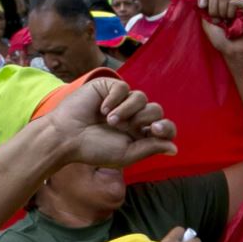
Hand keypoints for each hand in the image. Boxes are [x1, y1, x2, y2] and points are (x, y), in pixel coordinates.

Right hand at [39, 77, 176, 168]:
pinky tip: (102, 109)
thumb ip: (150, 148)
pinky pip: (123, 87)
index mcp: (140, 133)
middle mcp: (133, 116)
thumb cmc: (94, 148)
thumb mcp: (127, 154)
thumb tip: (174, 149)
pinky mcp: (108, 88)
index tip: (154, 130)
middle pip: (156, 110)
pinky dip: (115, 99)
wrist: (67, 136)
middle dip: (145, 118)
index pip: (164, 127)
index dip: (165, 127)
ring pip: (141, 97)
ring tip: (110, 121)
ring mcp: (121, 101)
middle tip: (130, 126)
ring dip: (128, 110)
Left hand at [197, 0, 242, 60]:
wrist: (233, 50)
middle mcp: (225, 1)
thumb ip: (204, 8)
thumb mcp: (206, 23)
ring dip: (223, 13)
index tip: (202, 6)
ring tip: (228, 23)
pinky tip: (236, 21)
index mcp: (215, 3)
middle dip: (213, 10)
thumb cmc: (220, 40)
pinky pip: (234, 2)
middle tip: (219, 21)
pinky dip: (232, 13)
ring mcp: (236, 3)